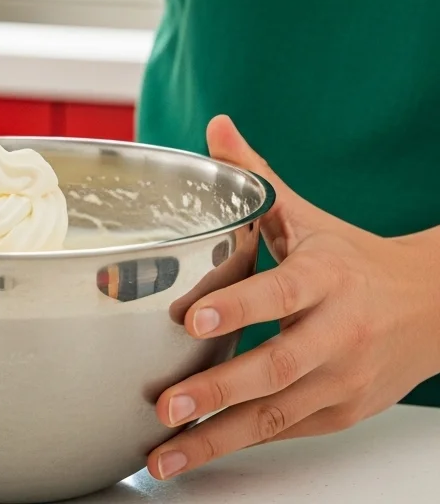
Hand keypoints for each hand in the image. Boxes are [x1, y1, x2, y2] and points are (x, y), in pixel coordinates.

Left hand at [148, 115, 439, 479]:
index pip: (280, 293)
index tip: (192, 318)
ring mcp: (342, 381)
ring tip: (165, 452)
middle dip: (218, 389)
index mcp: (326, 277)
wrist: (432, 307)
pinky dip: (241, 444)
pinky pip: (285, 431)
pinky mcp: (339, 413)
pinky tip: (197, 453)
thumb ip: (255, 175)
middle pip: (276, 366)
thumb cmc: (352, 258)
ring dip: (218, 437)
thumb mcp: (306, 214)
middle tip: (166, 403)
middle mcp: (338, 333)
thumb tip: (216, 126)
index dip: (238, 307)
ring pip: (277, 414)